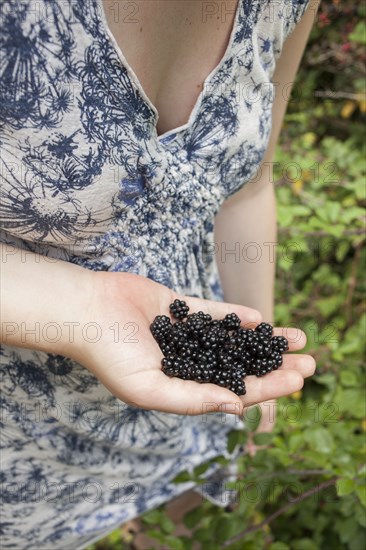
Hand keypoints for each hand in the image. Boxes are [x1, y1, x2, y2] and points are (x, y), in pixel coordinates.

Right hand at [69, 272, 314, 415]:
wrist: (86, 311)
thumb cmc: (111, 356)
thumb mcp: (149, 389)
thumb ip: (192, 399)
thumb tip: (236, 407)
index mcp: (181, 387)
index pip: (232, 391)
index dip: (266, 388)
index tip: (297, 381)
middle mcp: (186, 363)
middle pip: (240, 366)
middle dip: (276, 366)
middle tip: (312, 363)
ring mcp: (184, 335)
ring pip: (232, 339)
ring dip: (264, 340)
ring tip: (299, 338)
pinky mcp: (178, 308)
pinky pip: (212, 313)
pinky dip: (235, 317)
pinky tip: (260, 319)